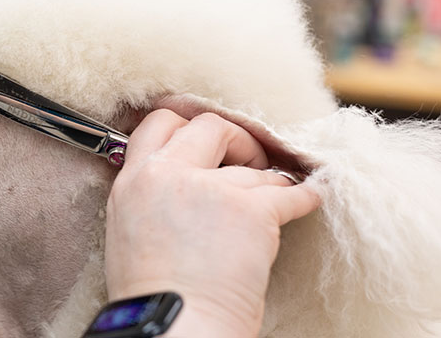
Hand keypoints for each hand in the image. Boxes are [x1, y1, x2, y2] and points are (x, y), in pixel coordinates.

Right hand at [104, 110, 319, 336]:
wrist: (174, 328)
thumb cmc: (153, 294)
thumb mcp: (128, 227)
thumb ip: (150, 192)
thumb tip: (180, 177)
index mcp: (133, 180)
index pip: (160, 122)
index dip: (187, 125)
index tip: (206, 140)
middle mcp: (168, 175)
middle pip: (210, 126)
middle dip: (235, 140)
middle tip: (246, 161)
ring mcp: (211, 190)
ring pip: (255, 168)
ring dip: (268, 184)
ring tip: (271, 205)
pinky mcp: (252, 213)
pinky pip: (291, 193)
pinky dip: (305, 197)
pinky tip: (312, 197)